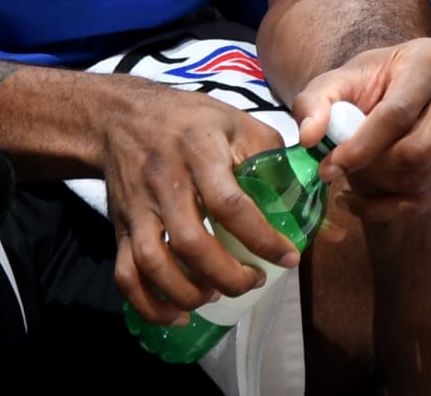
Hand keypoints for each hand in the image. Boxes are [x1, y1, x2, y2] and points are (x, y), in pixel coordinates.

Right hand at [101, 81, 289, 326]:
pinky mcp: (119, 226)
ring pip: (155, 263)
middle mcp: (165, 181)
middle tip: (254, 281)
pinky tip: (179, 314)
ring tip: (217, 295)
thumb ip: (271, 153)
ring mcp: (138, 207)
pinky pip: (126, 274)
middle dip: (228, 275)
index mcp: (200, 151)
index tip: (288, 257)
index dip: (261, 237)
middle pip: (192, 242)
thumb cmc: (191, 120)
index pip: (230, 204)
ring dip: (189, 292)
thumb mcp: (236, 121)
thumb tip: (310, 190)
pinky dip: (149, 304)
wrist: (123, 116)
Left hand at [291, 37, 430, 217]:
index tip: (328, 167)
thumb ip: (314, 103)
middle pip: (417, 151)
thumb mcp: (334, 84)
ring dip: (380, 189)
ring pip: (424, 178)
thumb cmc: (367, 84)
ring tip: (353, 177)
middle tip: (342, 171)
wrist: (396, 91)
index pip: (398, 113)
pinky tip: (364, 199)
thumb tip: (310, 137)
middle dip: (372, 170)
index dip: (361, 146)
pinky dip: (391, 208)